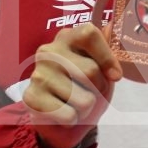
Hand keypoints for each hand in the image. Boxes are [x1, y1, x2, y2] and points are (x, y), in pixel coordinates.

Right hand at [21, 24, 120, 147]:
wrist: (59, 118)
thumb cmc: (84, 87)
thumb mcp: (100, 67)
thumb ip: (106, 50)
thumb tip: (111, 27)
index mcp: (67, 37)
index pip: (89, 34)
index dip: (107, 57)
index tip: (115, 76)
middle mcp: (49, 51)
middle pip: (90, 71)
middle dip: (100, 89)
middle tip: (92, 92)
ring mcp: (39, 74)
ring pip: (84, 99)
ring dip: (87, 108)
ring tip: (76, 104)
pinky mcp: (32, 97)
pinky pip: (69, 116)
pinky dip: (73, 120)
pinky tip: (63, 112)